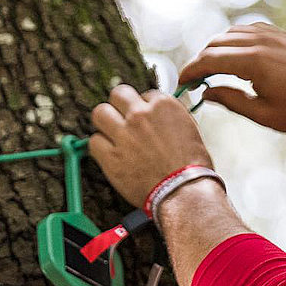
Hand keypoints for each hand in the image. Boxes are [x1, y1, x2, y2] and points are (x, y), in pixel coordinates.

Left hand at [88, 84, 215, 209]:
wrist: (184, 190)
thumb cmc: (191, 165)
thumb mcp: (189, 129)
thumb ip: (170, 116)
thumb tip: (158, 114)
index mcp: (163, 106)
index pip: (145, 95)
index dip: (145, 107)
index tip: (146, 119)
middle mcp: (140, 115)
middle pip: (118, 94)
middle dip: (120, 105)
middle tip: (123, 118)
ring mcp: (123, 135)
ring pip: (99, 113)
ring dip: (105, 123)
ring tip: (112, 134)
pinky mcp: (110, 156)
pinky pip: (93, 142)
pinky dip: (100, 148)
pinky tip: (110, 154)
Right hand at [177, 22, 285, 133]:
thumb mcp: (265, 114)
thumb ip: (231, 101)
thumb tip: (206, 93)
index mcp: (253, 62)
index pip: (208, 60)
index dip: (190, 71)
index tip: (181, 85)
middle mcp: (259, 41)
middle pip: (215, 44)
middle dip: (199, 61)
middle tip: (194, 82)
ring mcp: (271, 34)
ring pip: (229, 34)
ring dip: (215, 49)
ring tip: (211, 71)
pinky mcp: (280, 33)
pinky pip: (246, 30)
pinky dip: (232, 40)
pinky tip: (233, 57)